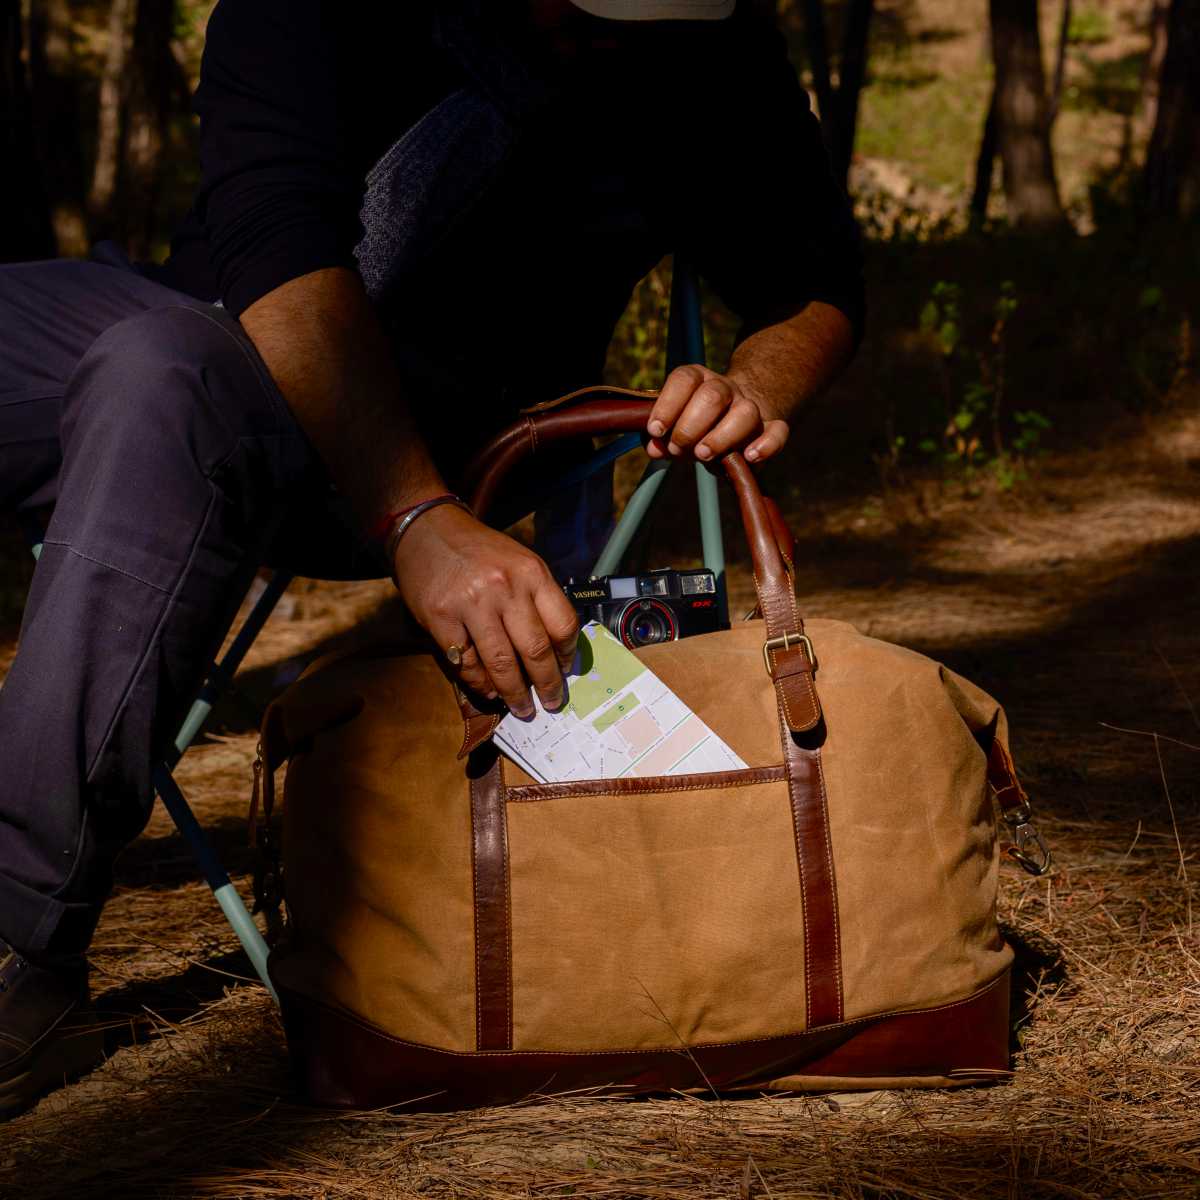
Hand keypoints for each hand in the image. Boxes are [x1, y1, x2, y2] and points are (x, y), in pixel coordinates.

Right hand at [392, 504, 578, 715]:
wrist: (428, 529)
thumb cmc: (479, 551)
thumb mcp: (519, 562)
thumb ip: (537, 599)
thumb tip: (554, 650)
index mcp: (531, 573)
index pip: (563, 624)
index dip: (568, 655)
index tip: (566, 671)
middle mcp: (505, 588)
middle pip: (536, 650)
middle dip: (547, 684)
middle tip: (552, 703)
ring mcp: (472, 604)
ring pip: (502, 663)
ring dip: (515, 693)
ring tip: (522, 708)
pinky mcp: (441, 618)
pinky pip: (467, 662)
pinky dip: (479, 682)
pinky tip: (488, 690)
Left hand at [645, 364, 789, 463]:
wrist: (732, 419)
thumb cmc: (695, 425)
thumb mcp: (674, 427)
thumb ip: (662, 437)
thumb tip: (655, 449)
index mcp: (698, 380)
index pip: (684, 379)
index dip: (667, 404)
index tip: (656, 430)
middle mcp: (725, 388)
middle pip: (712, 396)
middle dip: (689, 427)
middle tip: (677, 449)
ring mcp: (749, 406)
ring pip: (745, 413)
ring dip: (721, 437)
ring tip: (703, 455)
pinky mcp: (770, 428)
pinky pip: (778, 431)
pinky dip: (766, 445)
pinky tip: (749, 457)